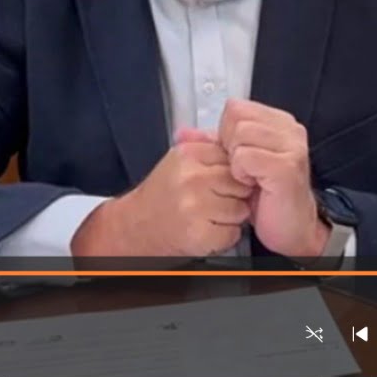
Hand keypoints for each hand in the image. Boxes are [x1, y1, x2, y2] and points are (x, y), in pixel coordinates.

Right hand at [71, 128, 253, 257]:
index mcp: (189, 155)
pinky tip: (205, 229)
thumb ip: (208, 145)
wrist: (134, 227)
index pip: (236, 158)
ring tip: (207, 215)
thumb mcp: (180, 159)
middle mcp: (191, 178)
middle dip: (235, 195)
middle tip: (213, 200)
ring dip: (230, 217)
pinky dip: (224, 236)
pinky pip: (232, 234)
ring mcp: (195, 207)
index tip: (219, 181)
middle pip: (241, 184)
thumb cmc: (162, 195)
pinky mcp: (198, 234)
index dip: (233, 173)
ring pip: (241, 210)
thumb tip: (241, 140)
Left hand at [217, 98, 329, 258]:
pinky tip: (252, 185)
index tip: (236, 155)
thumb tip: (183, 132)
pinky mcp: (285, 166)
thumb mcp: (237, 164)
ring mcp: (291, 146)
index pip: (236, 108)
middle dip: (229, 145)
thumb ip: (213, 144)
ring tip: (248, 178)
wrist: (291, 229)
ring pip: (240, 134)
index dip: (226, 133)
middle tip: (242, 169)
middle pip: (236, 117)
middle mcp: (289, 129)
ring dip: (235, 161)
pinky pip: (245, 157)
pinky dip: (241, 174)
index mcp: (279, 123)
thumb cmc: (268, 199)